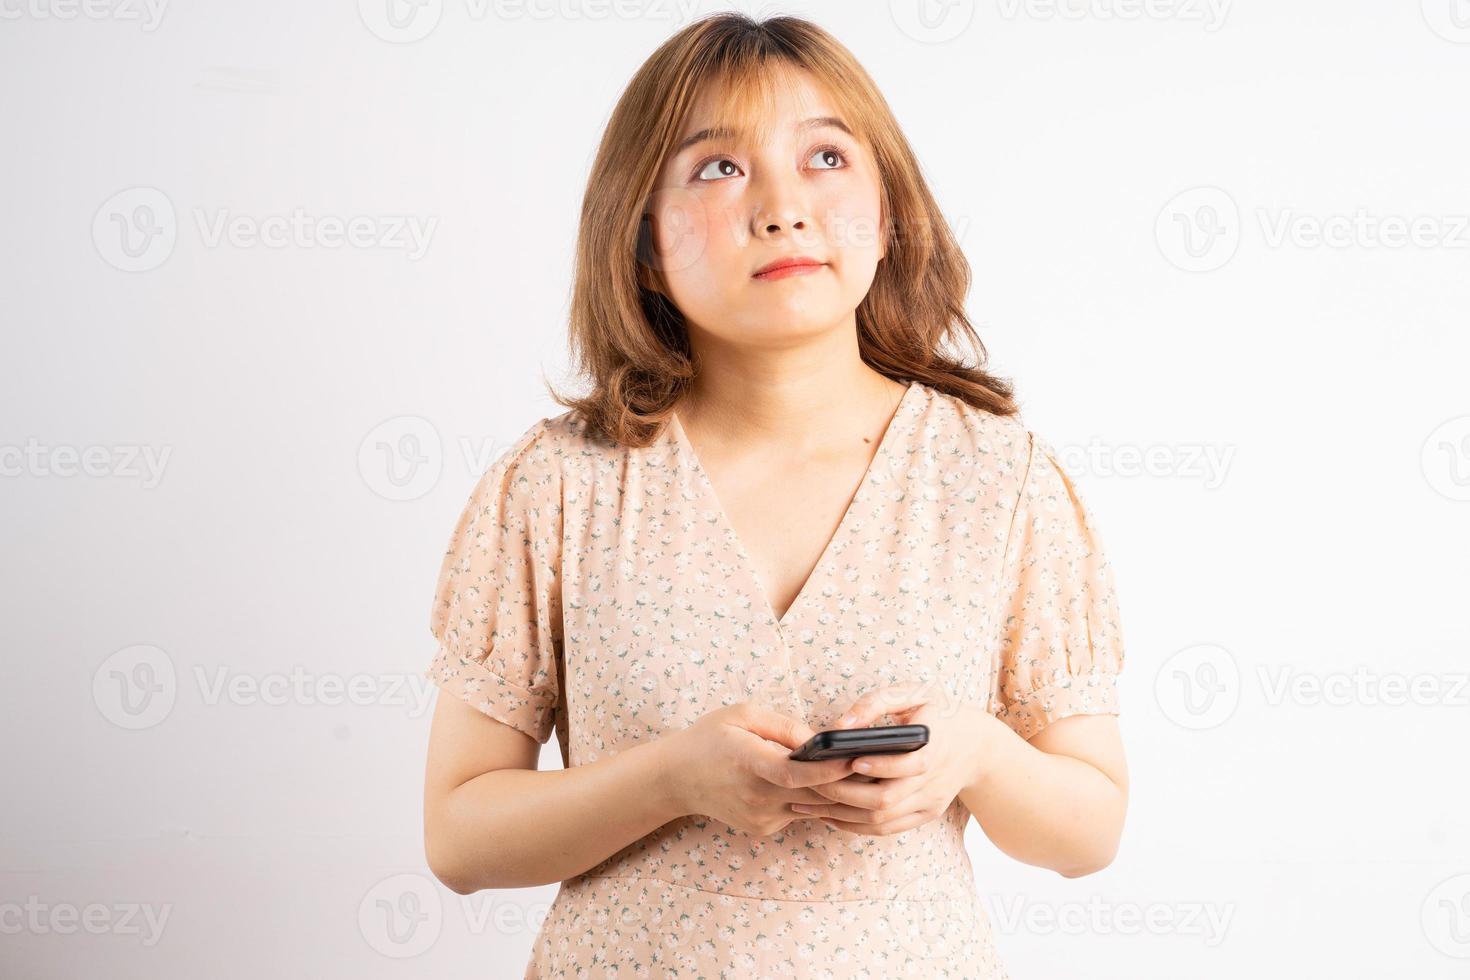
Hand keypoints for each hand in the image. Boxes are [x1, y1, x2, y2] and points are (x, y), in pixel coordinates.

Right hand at [658, 702, 857, 836]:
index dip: (829, 769)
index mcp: (749, 763)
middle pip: (814, 795)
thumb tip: (819, 741)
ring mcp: (761, 818)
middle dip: (848, 782)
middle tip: (878, 764)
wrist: (676, 778)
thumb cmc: (710, 738)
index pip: (795, 774)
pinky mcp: (764, 828)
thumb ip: (783, 727)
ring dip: (838, 793)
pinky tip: (827, 784)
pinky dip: (814, 799)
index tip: (856, 757)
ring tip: (865, 773)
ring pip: (812, 807)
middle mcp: (757, 797)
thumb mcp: (742, 714)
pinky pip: (799, 812)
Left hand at [789, 682, 1007, 835]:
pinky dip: (854, 826)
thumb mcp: (916, 693)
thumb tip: (840, 724)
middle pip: (886, 800)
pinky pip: (886, 829)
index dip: (879, 767)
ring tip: (808, 803)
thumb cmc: (938, 712)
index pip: (909, 766)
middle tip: (810, 782)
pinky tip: (829, 815)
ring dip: (841, 815)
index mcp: (936, 747)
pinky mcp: (924, 815)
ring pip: (881, 820)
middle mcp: (934, 781)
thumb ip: (877, 703)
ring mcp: (929, 803)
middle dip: (843, 794)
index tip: (850, 760)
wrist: (978, 746)